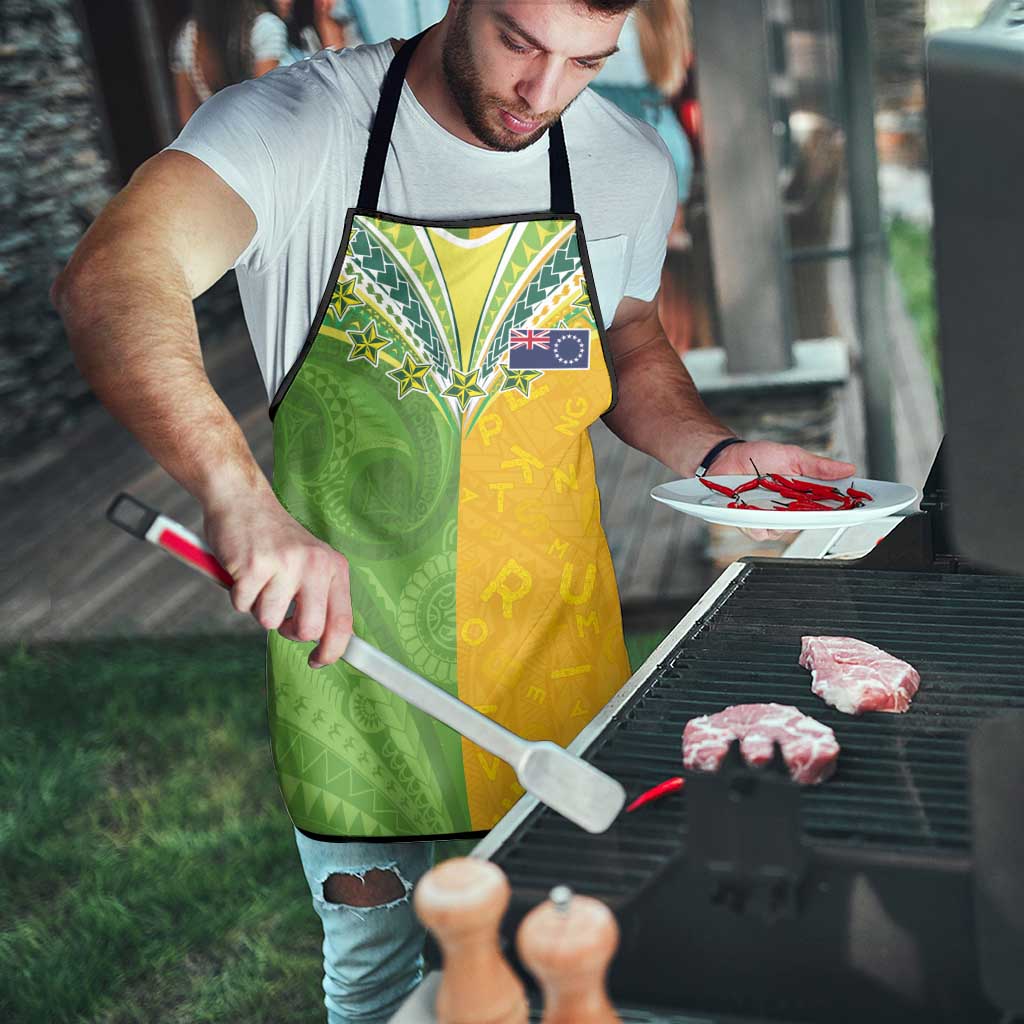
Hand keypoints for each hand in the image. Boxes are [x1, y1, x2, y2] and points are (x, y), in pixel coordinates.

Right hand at [203, 489, 352, 667]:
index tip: (319, 661)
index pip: (343, 621)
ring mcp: (285, 564)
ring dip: (258, 607)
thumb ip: (320, 596)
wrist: (242, 499)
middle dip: (289, 631)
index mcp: (334, 566)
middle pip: (309, 630)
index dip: (333, 651)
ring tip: (259, 579)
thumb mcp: (310, 561)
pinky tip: (242, 570)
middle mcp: (315, 565)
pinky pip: (242, 605)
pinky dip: (237, 595)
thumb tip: (328, 642)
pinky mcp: (254, 566)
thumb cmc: (274, 539)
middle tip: (280, 615)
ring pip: (269, 621)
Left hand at [709, 440, 856, 541]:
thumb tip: (848, 468)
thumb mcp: (792, 456)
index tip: (857, 508)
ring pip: (784, 531)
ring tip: (775, 504)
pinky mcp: (750, 523)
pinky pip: (759, 532)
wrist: (726, 457)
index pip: (828, 507)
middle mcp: (789, 510)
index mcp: (803, 495)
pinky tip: (755, 512)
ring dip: (781, 519)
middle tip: (813, 506)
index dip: (844, 510)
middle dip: (812, 517)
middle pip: (808, 523)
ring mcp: (770, 518)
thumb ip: (818, 466)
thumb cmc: (758, 456)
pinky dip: (758, 524)